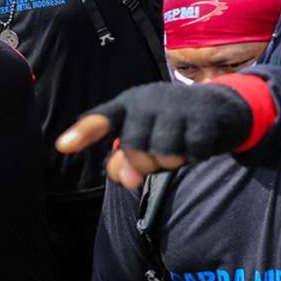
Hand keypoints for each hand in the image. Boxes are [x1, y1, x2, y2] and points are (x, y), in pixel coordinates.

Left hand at [54, 81, 252, 189]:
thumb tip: (129, 180)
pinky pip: (192, 152)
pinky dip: (196, 154)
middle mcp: (150, 100)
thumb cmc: (169, 124)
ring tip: (180, 146)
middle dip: (148, 162)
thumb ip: (125, 163)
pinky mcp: (204, 115)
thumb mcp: (143, 140)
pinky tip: (199, 141)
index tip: (63, 146)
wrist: (217, 105)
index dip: (83, 133)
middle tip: (160, 152)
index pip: (101, 119)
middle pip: (136, 151)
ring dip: (173, 161)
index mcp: (128, 104)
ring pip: (165, 154)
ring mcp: (178, 105)